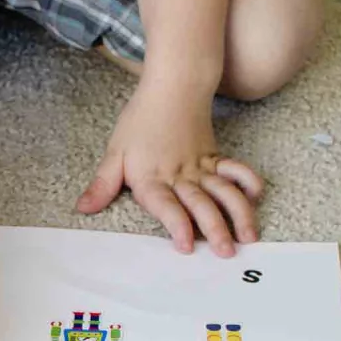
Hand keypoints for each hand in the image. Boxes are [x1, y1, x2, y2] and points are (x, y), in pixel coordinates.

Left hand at [77, 79, 263, 256]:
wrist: (172, 87)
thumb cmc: (140, 121)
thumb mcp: (115, 153)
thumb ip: (102, 185)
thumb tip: (83, 209)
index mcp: (152, 177)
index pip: (166, 205)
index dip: (176, 225)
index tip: (186, 245)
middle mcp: (180, 175)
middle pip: (201, 204)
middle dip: (215, 229)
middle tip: (227, 252)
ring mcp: (201, 166)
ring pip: (224, 191)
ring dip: (238, 213)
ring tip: (250, 236)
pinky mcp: (215, 157)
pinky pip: (236, 170)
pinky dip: (249, 181)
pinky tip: (257, 197)